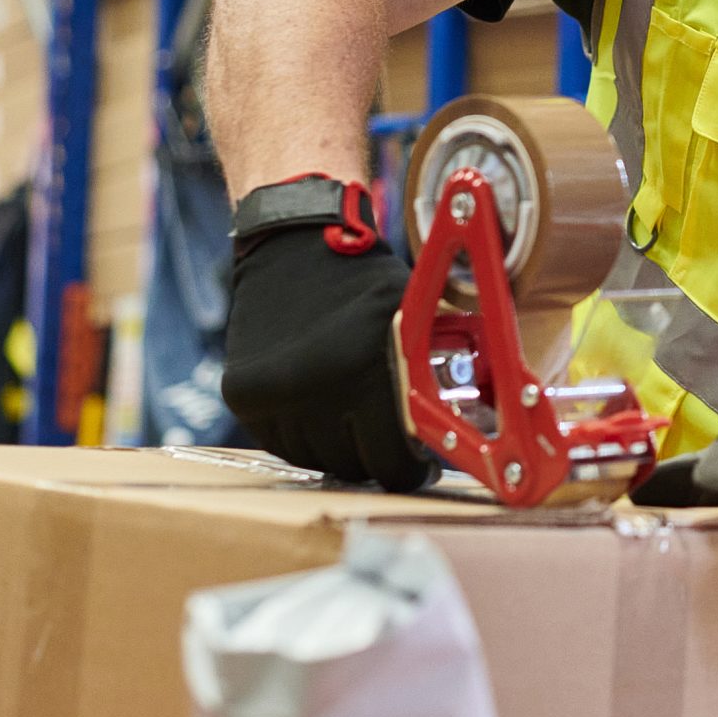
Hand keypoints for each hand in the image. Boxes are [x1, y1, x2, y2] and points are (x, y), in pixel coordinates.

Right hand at [221, 223, 435, 491]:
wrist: (294, 244)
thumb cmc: (365, 282)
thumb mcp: (412, 317)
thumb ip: (434, 371)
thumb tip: (475, 424)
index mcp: (367, 366)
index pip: (392, 462)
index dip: (412, 471)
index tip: (420, 466)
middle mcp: (316, 385)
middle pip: (354, 467)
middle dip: (379, 459)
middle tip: (392, 445)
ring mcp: (274, 393)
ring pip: (316, 459)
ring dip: (339, 449)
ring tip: (355, 423)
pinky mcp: (242, 394)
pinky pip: (280, 444)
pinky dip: (304, 436)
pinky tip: (322, 414)